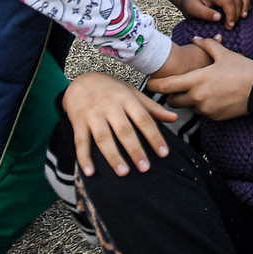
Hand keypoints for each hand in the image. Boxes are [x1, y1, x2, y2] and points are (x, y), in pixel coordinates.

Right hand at [60, 72, 175, 176]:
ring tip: (123, 172)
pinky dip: (84, 158)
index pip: (144, 119)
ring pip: (103, 138)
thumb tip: (174, 118)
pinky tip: (90, 172)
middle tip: (145, 168)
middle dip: (135, 150)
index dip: (154, 136)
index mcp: (126, 99)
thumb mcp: (132, 92)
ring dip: (113, 156)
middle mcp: (110, 107)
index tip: (163, 153)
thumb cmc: (111, 89)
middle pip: (124, 131)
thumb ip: (152, 107)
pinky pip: (81, 142)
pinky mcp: (78, 123)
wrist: (80, 80)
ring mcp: (93, 115)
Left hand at [145, 37, 252, 120]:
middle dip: (172, 95)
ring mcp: (205, 109)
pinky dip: (203, 105)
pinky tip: (214, 96)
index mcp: (197, 80)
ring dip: (188, 100)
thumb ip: (208, 46)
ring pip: (187, 107)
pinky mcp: (214, 117)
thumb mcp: (225, 55)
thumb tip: (195, 40)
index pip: (166, 86)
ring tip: (200, 90)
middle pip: (172, 101)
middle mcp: (197, 97)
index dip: (155, 85)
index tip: (150, 83)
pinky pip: (202, 112)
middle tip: (177, 87)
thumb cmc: (243, 71)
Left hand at [166, 0, 248, 27]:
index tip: (229, 26)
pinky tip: (246, 10)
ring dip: (247, 5)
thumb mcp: (192, 10)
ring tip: (244, 17)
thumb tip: (218, 18)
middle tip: (231, 26)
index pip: (228, 2)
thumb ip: (205, 13)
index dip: (231, 14)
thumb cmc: (191, 2)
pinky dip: (248, 0)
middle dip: (237, 14)